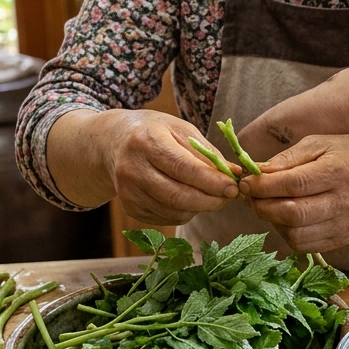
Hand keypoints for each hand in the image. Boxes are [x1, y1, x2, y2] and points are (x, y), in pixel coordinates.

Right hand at [97, 110, 240, 226]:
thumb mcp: (180, 130)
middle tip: (230, 196)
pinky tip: (191, 199)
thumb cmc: (154, 132)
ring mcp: (127, 192)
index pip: (184, 168)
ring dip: (200, 208)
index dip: (212, 181)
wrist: (113, 142)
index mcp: (146, 141)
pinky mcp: (129, 208)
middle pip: (178, 196)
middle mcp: (132, 168)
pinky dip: (185, 213)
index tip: (233, 187)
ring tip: (213, 196)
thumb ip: (207, 152)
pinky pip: (166, 218)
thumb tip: (235, 174)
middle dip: (211, 200)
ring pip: (174, 212)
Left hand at [238, 134, 348, 252]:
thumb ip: (286, 159)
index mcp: (341, 171)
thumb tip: (257, 174)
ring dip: (272, 222)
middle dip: (262, 206)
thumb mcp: (318, 144)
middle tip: (249, 196)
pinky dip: (286, 232)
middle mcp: (347, 201)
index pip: (294, 184)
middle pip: (293, 214)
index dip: (263, 187)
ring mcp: (346, 224)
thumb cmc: (345, 154)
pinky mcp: (343, 238)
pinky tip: (284, 216)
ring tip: (267, 205)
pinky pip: (304, 244)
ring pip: (295, 234)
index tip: (244, 183)